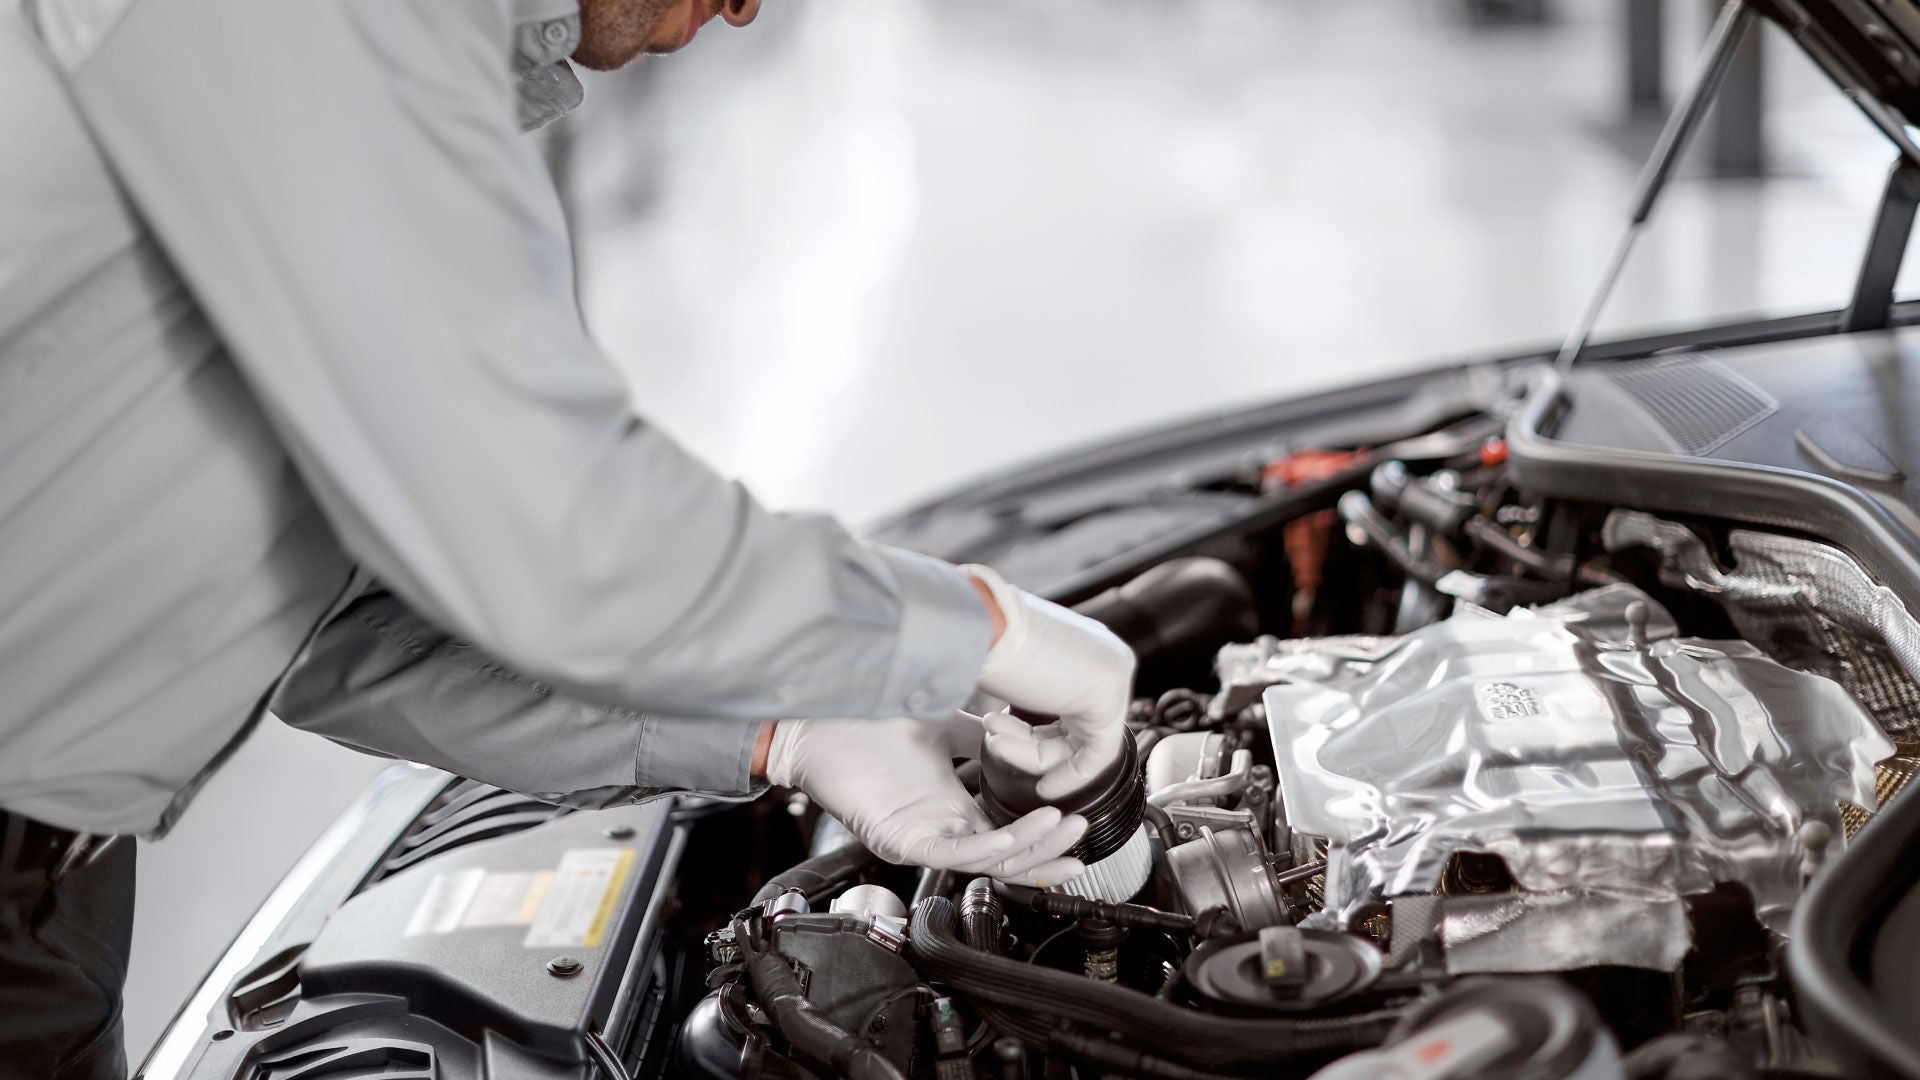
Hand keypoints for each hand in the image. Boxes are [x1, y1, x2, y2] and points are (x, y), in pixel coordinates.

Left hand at [764, 712, 1086, 886]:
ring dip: (1030, 848)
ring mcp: (921, 836)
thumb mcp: (941, 724)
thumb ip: (978, 732)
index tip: (1076, 825)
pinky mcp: (901, 839)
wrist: (821, 716)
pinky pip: (952, 855)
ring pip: (986, 860)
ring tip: (1063, 828)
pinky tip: (1017, 833)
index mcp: (951, 806)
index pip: (1007, 836)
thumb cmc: (867, 721)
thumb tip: (1013, 724)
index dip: (1043, 838)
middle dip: (1049, 849)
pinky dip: (989, 847)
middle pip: (1006, 856)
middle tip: (1081, 832)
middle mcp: (939, 827)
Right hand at [965, 565, 1134, 799]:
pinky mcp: (1109, 694)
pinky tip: (1043, 785)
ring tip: (993, 741)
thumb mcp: (1003, 667)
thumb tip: (1002, 718)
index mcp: (1078, 643)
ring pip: (1080, 742)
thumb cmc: (978, 636)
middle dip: (1028, 747)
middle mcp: (1101, 654)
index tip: (1005, 749)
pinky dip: (1070, 776)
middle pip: (1074, 726)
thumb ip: (1016, 689)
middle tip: (992, 743)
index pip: (1067, 707)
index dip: (1034, 739)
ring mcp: (1110, 672)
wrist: (976, 622)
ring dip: (1031, 755)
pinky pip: (1098, 753)